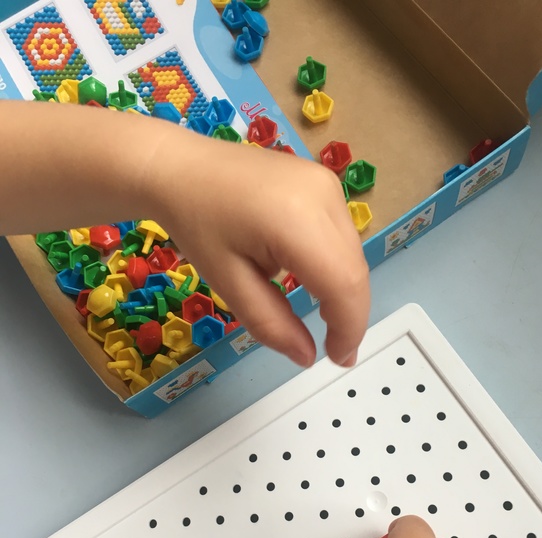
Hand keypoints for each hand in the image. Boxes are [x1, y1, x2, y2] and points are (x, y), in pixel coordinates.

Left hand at [150, 133, 369, 367]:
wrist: (181, 168)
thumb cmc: (197, 224)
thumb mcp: (228, 283)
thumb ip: (271, 324)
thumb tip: (308, 357)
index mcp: (296, 221)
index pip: (343, 284)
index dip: (348, 328)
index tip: (338, 359)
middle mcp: (324, 196)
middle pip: (354, 271)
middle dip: (349, 315)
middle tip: (333, 348)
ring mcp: (328, 184)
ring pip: (353, 255)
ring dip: (343, 291)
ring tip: (322, 318)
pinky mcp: (324, 183)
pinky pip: (342, 236)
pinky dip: (335, 266)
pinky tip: (312, 280)